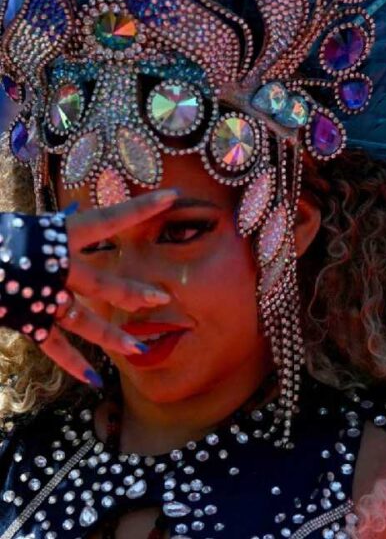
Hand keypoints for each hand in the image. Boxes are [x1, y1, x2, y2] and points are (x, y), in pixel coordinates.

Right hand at [38, 190, 178, 388]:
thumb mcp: (23, 223)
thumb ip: (57, 224)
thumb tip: (80, 209)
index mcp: (57, 235)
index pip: (108, 218)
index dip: (140, 208)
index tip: (172, 197)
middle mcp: (55, 267)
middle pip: (104, 283)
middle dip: (133, 293)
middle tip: (162, 300)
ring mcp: (40, 297)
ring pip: (84, 320)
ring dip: (112, 336)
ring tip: (138, 350)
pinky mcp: (24, 320)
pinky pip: (52, 345)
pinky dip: (72, 362)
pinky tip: (92, 379)